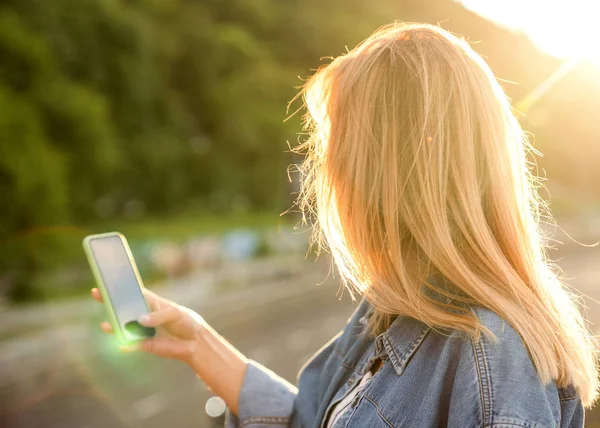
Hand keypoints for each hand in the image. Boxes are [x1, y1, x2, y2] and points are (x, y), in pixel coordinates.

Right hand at [91, 287, 205, 365]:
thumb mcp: (175, 314)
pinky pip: (131, 345)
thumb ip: (158, 316)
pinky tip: (121, 344)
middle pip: (124, 308)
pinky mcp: (145, 344)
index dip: (121, 287)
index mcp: (152, 302)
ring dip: (114, 326)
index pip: (134, 293)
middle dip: (110, 302)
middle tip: (97, 294)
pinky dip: (125, 345)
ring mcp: (143, 330)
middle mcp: (144, 315)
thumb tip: (140, 320)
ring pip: (124, 327)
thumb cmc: (187, 322)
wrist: (195, 342)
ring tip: (105, 325)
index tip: (107, 281)